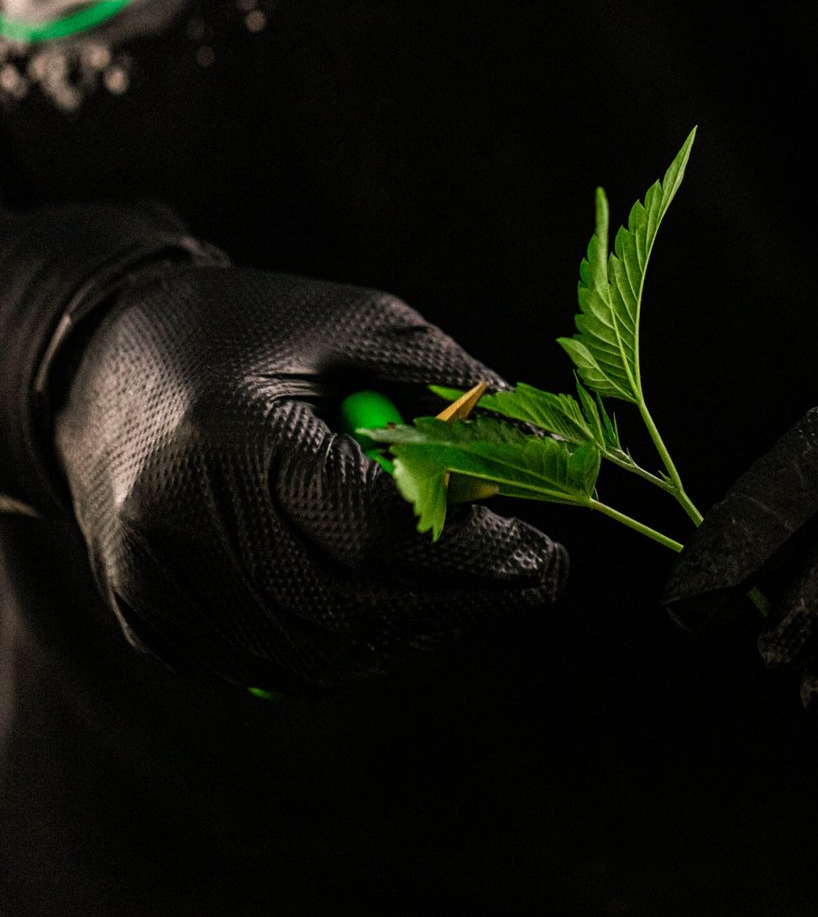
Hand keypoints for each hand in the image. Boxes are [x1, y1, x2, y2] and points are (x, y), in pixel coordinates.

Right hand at [53, 265, 567, 693]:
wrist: (99, 364)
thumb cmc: (250, 331)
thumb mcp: (358, 324)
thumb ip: (450, 382)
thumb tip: (546, 448)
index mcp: (237, 435)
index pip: (377, 526)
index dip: (473, 548)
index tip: (544, 548)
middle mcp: (185, 519)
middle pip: (355, 603)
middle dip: (462, 599)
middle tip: (529, 580)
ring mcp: (158, 579)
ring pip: (320, 651)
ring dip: (412, 632)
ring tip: (467, 592)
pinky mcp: (149, 617)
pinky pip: (273, 666)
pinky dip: (348, 649)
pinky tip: (390, 606)